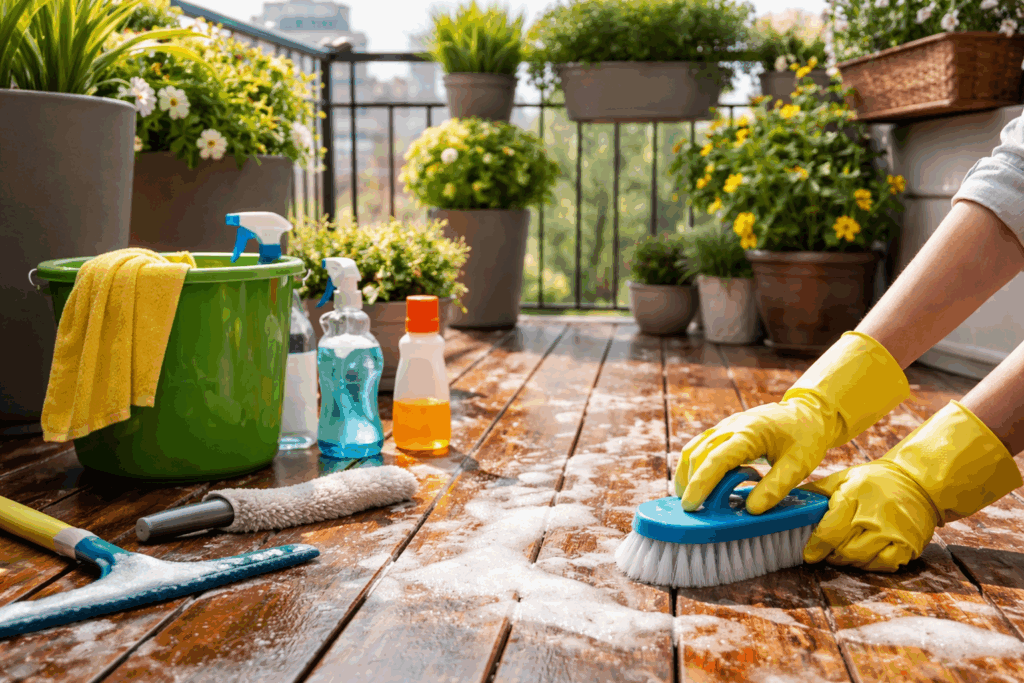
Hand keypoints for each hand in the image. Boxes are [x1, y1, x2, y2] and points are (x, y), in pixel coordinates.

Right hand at [674, 331, 908, 514]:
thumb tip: (751, 509)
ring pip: (694, 449)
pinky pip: (700, 446)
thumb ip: (776, 487)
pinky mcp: (724, 430)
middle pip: (698, 455)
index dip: (701, 484)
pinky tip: (698, 483)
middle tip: (690, 510)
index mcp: (749, 433)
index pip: (716, 459)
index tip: (690, 505)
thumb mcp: (799, 465)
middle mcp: (731, 426)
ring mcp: (725, 426)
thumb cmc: (806, 437)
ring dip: (687, 474)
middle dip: (690, 483)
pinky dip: (694, 466)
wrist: (807, 411)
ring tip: (689, 499)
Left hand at [802, 400, 1021, 571]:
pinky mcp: (909, 546)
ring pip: (861, 560)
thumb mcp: (844, 478)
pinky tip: (865, 555)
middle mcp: (875, 517)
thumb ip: (817, 492)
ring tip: (843, 552)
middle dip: (830, 555)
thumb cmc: (875, 480)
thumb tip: (788, 501)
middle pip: (844, 550)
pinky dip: (870, 564)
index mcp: (854, 496)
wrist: (919, 483)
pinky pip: (883, 565)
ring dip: (848, 561)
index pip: (829, 532)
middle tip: (825, 552)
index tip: (808, 554)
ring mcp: (894, 533)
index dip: (815, 547)